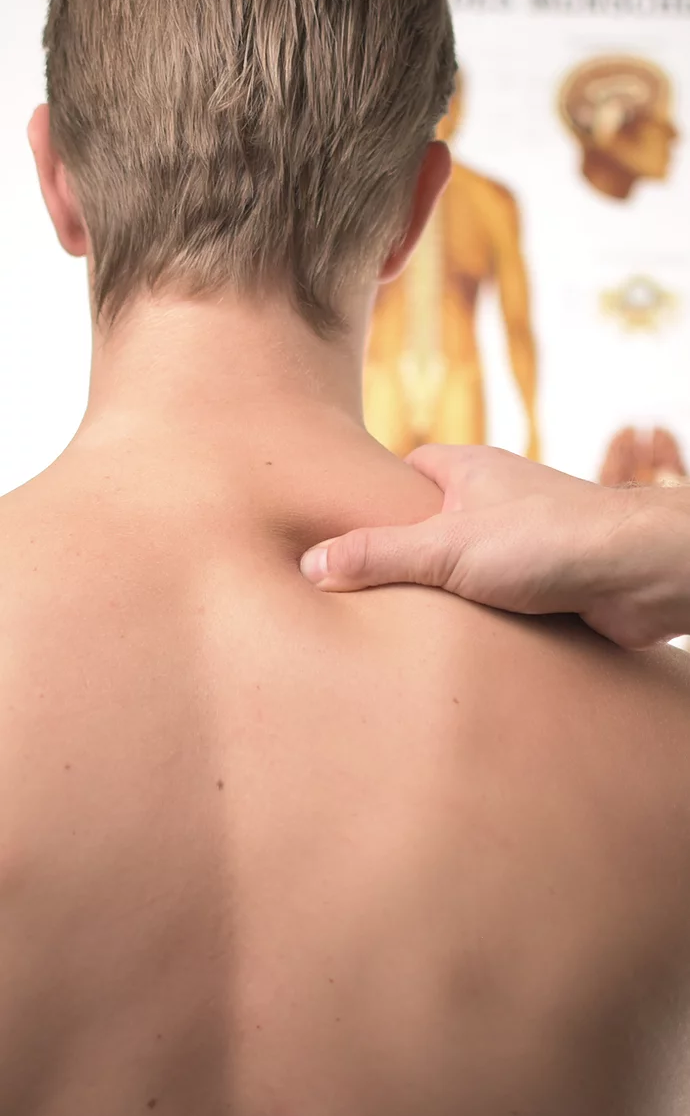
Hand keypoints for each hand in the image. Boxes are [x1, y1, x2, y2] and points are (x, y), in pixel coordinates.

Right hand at [300, 445, 689, 649]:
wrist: (638, 574)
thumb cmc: (548, 540)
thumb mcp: (444, 547)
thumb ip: (376, 556)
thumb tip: (310, 565)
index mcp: (466, 470)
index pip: (403, 475)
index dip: (370, 504)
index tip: (336, 536)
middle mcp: (493, 499)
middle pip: (427, 527)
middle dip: (400, 560)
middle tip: (355, 594)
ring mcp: (520, 540)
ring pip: (461, 568)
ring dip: (439, 596)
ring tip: (393, 626)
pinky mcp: (543, 581)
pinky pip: (493, 599)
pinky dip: (474, 619)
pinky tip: (449, 645)